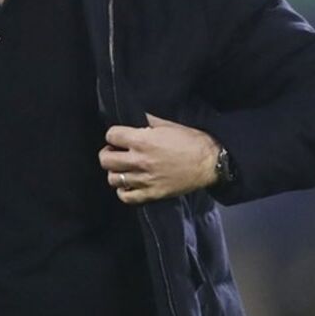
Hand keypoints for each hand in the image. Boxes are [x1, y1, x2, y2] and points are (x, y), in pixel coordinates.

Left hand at [99, 113, 219, 203]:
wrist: (209, 162)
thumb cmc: (190, 140)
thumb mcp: (168, 124)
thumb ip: (148, 121)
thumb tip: (135, 118)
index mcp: (142, 141)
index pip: (111, 136)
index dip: (113, 135)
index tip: (118, 137)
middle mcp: (139, 161)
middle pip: (105, 159)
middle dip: (108, 153)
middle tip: (115, 152)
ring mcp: (144, 180)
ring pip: (113, 179)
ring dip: (115, 172)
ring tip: (123, 168)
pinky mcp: (152, 194)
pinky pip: (126, 197)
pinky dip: (123, 191)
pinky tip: (128, 185)